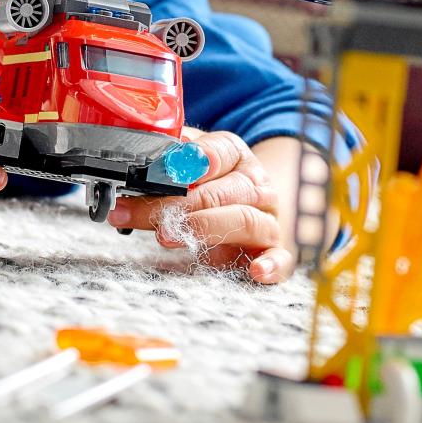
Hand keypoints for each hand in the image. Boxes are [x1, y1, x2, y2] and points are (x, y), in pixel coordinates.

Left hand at [107, 130, 294, 282]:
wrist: (247, 211)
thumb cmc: (211, 187)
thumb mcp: (188, 165)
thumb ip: (168, 158)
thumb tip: (142, 155)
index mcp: (236, 158)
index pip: (221, 151)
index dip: (197, 158)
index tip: (170, 165)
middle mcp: (256, 187)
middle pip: (219, 192)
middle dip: (176, 203)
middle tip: (141, 212)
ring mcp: (267, 220)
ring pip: (245, 221)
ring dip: (204, 228)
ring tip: (166, 236)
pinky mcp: (273, 253)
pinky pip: (280, 259)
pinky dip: (271, 265)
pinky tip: (255, 271)